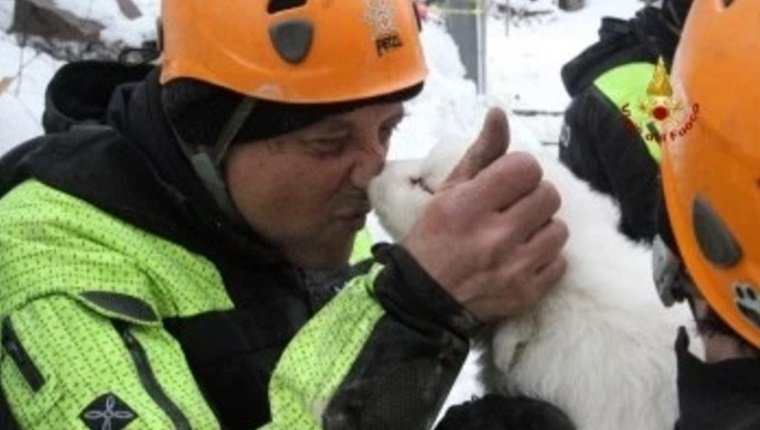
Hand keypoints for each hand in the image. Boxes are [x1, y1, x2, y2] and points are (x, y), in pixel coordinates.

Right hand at [402, 108, 567, 321]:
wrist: (423, 299)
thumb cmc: (435, 238)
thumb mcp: (449, 191)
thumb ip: (481, 153)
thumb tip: (500, 113)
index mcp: (470, 205)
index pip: (527, 167)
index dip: (519, 171)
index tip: (506, 183)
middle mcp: (494, 236)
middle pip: (548, 195)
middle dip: (532, 197)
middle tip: (513, 209)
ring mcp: (513, 268)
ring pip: (559, 229)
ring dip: (542, 227)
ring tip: (519, 234)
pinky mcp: (526, 293)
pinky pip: (559, 262)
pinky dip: (544, 258)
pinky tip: (522, 258)